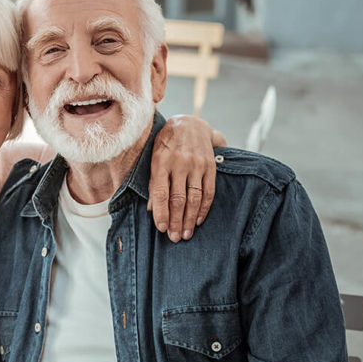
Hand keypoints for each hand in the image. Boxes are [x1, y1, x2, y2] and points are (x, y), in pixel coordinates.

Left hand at [147, 115, 226, 241]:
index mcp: (162, 162)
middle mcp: (180, 163)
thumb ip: (154, 183)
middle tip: (174, 238)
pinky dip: (203, 208)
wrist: (190, 124)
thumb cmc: (166, 144)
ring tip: (185, 234)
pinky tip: (198, 220)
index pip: (161, 193)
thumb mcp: (154, 159)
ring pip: (194, 198)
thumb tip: (152, 209)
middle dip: (176, 221)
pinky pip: (208, 191)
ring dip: (189, 219)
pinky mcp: (210, 166)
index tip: (161, 228)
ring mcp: (197, 165)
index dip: (161, 213)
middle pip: (178, 198)